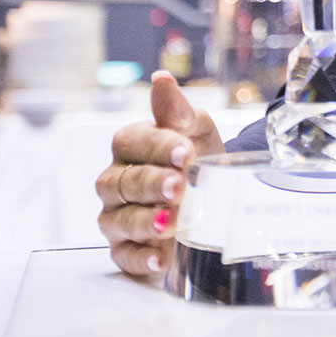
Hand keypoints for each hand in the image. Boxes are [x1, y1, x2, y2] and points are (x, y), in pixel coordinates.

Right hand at [97, 71, 224, 277]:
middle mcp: (116, 182)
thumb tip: (161, 79)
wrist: (218, 196)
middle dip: (152, 184)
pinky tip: (161, 257)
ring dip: (144, 221)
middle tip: (180, 186)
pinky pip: (123, 256)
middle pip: (122, 183)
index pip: (131, 143)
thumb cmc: (199, 158)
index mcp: (131, 147)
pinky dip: (141, 257)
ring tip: (170, 222)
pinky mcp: (126, 250)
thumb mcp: (196, 131)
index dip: (158, 147)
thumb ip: (177, 111)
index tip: (186, 152)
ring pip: (118, 220)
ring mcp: (118, 217)